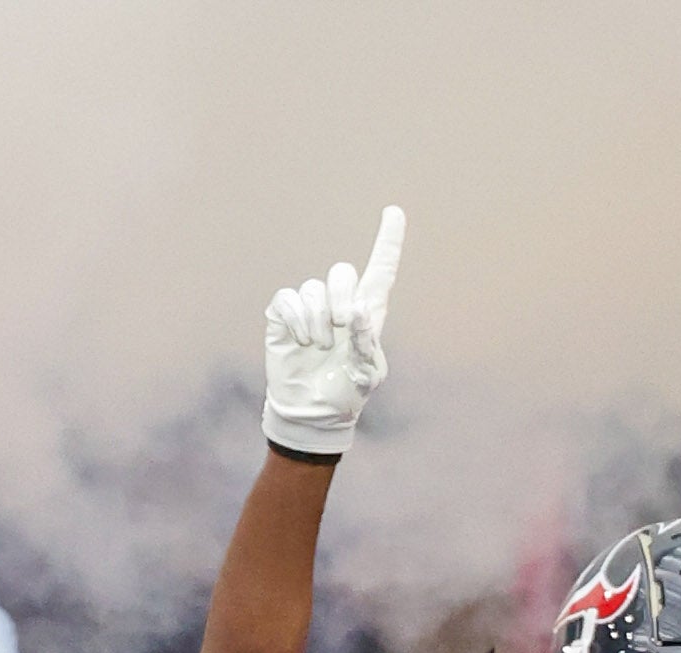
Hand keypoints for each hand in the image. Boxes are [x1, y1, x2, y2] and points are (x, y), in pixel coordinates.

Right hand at [263, 205, 403, 457]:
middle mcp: (340, 302)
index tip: (394, 212)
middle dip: (342, 298)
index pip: (381, 270)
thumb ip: (367, 342)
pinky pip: (289, 299)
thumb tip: (358, 310)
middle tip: (341, 327)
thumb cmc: (347, 392)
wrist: (312, 411)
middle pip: (342, 273)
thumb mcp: (368, 374)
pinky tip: (300, 341)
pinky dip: (296, 321)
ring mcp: (311, 306)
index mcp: (368, 312)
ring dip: (317, 322)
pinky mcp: (285, 314)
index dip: (388, 241)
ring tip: (318, 347)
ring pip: (314, 289)